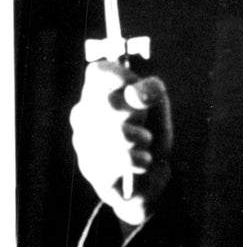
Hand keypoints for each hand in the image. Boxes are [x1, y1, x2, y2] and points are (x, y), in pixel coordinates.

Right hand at [70, 59, 172, 224]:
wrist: (151, 174)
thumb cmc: (149, 131)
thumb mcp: (157, 105)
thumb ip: (151, 89)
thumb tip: (132, 94)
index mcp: (95, 92)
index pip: (97, 72)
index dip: (118, 76)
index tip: (133, 88)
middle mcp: (82, 114)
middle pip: (109, 102)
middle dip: (137, 113)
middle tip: (141, 122)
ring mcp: (83, 142)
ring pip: (120, 133)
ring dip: (143, 138)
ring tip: (143, 142)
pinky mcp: (91, 169)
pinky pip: (124, 159)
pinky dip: (142, 160)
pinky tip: (141, 162)